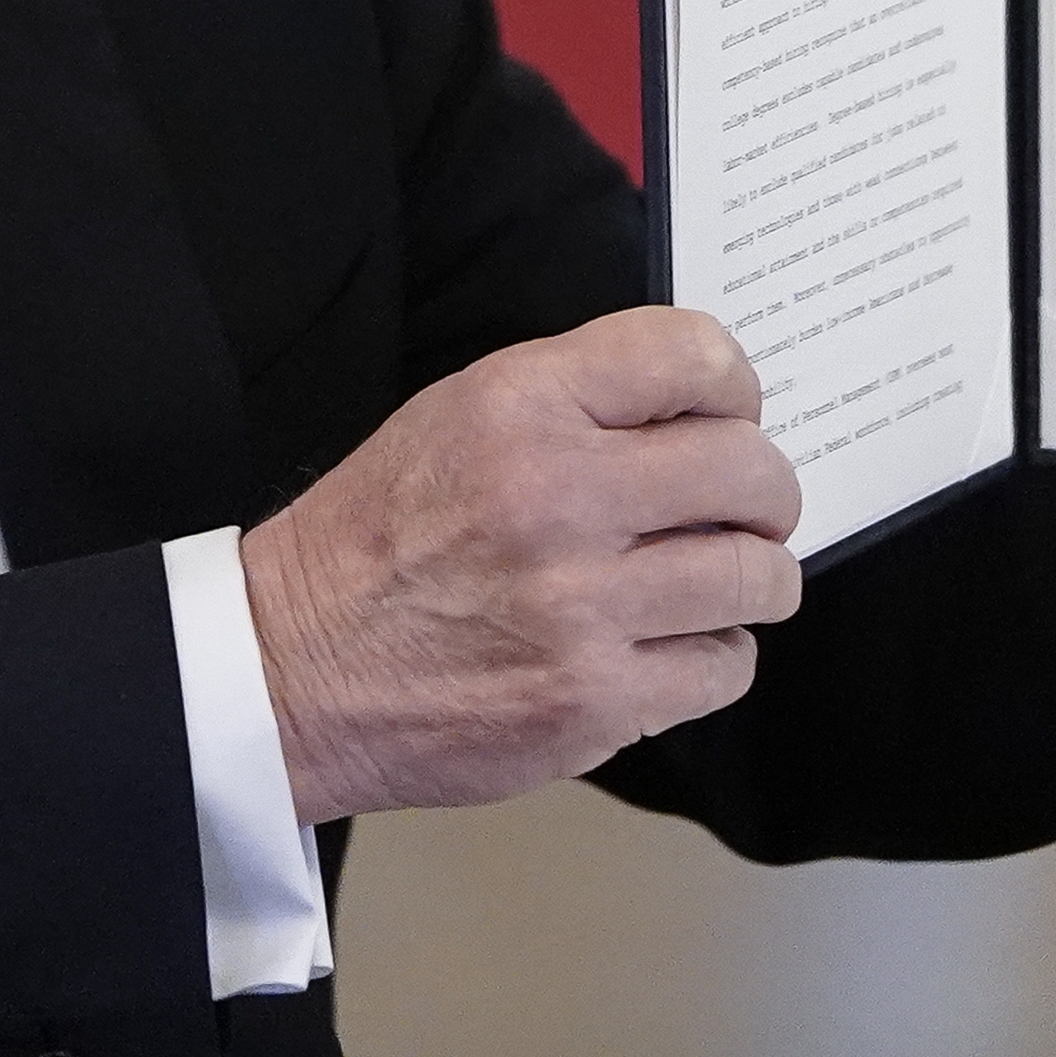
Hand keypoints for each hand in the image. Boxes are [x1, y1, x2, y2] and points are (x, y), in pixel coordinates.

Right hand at [242, 308, 802, 825]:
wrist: (291, 668)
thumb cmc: (376, 542)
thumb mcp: (455, 415)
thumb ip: (576, 400)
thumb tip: (703, 410)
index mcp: (519, 406)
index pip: (692, 355)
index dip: (733, 385)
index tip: (730, 412)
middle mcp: (557, 497)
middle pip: (749, 471)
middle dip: (764, 491)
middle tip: (745, 508)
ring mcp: (581, 608)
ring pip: (755, 577)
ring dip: (752, 579)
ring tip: (717, 582)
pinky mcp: (594, 701)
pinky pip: (724, 667)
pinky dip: (713, 657)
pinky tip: (670, 646)